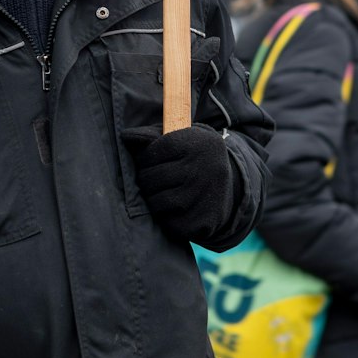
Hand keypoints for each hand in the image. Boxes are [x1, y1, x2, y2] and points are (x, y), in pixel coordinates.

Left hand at [120, 123, 238, 243]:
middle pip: (151, 177)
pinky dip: (164, 216)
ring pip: (156, 201)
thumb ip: (153, 136)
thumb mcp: (183, 138)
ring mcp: (201, 197)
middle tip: (150, 180)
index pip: (153, 152)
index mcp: (197, 144)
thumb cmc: (195, 158)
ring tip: (159, 193)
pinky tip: (172, 208)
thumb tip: (125, 136)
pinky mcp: (200, 221)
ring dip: (152, 199)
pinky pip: (167, 221)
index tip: (148, 161)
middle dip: (144, 180)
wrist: (232, 186)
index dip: (145, 158)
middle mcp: (201, 170)